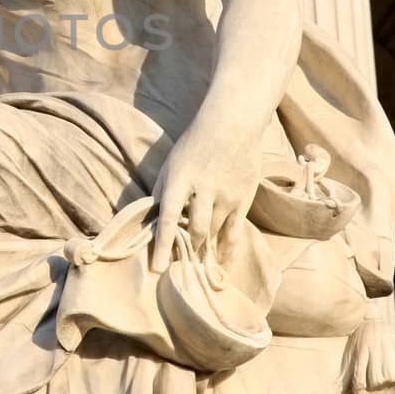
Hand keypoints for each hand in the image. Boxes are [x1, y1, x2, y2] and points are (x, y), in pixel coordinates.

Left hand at [152, 117, 262, 272]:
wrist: (233, 124)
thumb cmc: (195, 144)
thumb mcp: (171, 163)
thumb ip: (162, 191)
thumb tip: (151, 219)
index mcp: (181, 179)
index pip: (169, 218)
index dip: (163, 245)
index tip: (158, 269)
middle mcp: (204, 189)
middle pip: (196, 230)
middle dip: (189, 250)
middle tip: (181, 266)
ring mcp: (227, 195)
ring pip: (215, 234)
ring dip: (205, 250)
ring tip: (198, 263)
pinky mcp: (244, 199)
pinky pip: (235, 233)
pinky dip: (227, 250)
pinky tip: (221, 261)